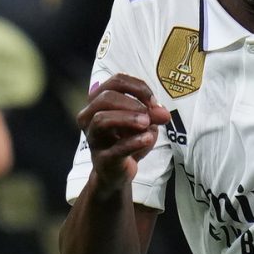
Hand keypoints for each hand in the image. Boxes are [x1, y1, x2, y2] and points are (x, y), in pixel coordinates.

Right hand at [76, 73, 169, 188]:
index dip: (138, 87)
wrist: (117, 172)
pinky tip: (147, 138)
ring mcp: (94, 138)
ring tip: (147, 123)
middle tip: (152, 113)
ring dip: (128, 118)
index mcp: (99, 101)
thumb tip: (163, 113)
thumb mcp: (143, 123)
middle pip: (106, 97)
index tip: (154, 101)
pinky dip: (134, 141)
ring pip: (101, 119)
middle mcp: (90, 116)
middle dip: (132, 102)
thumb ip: (152, 114)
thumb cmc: (126, 140)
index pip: (116, 81)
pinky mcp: (102, 158)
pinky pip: (116, 147)